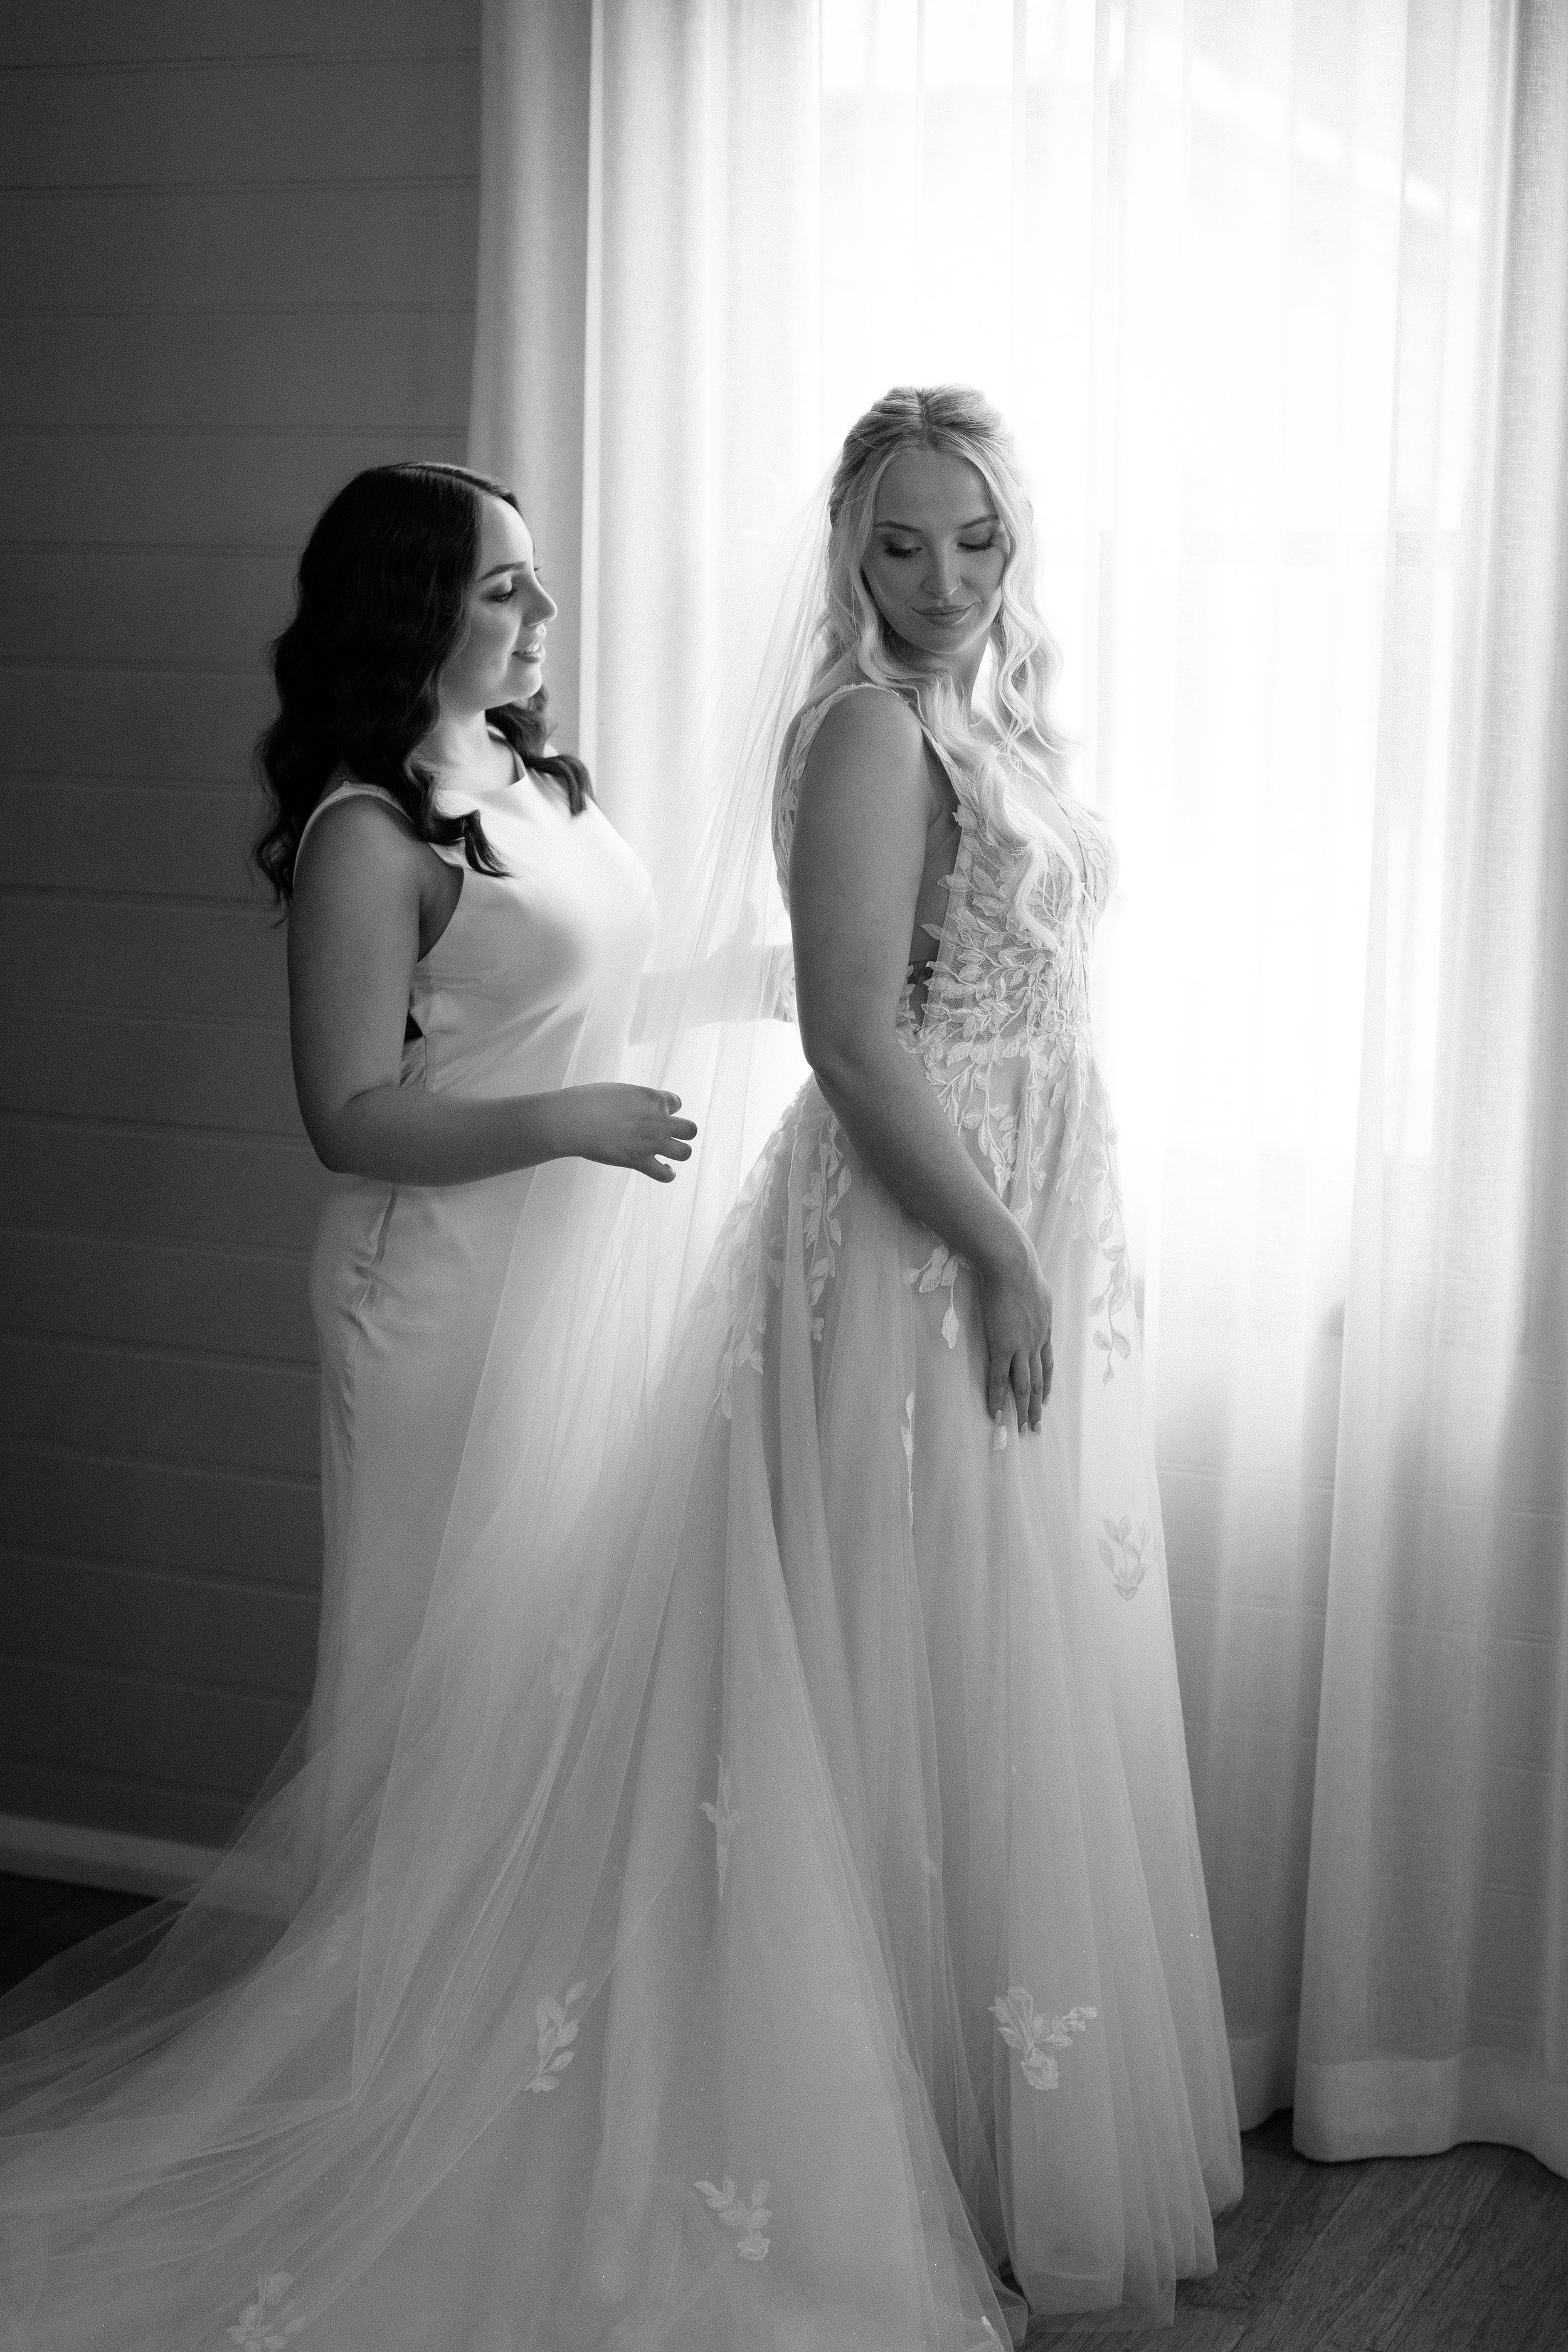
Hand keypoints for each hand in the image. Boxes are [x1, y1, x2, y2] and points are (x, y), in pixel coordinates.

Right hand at [563, 1085, 697, 1182]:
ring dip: (679, 1153)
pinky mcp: (639, 1161)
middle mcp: (659, 1120)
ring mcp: (652, 1142)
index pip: (677, 1103)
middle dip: (684, 1132)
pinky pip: (665, 1174)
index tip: (657, 1113)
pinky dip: (668, 1174)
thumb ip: (636, 1101)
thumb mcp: (620, 1091)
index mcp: (653, 1098)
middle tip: (670, 1135)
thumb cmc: (590, 1101)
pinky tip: (666, 1171)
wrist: (575, 1119)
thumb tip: (636, 1109)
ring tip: (670, 1154)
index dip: (669, 1109)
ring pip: (685, 1153)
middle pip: (690, 1129)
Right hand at [979, 1238, 1052, 1435]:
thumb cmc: (1021, 1269)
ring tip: (1024, 1429)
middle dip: (1037, 1405)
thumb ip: (1036, 1301)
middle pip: (1039, 1379)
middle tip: (1036, 1425)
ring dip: (1024, 1409)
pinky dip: (997, 1398)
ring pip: (1024, 1385)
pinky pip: (1000, 1378)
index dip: (1046, 1383)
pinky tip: (995, 1414)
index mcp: (1044, 1328)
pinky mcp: (1002, 1346)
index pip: (1047, 1363)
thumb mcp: (1037, 1288)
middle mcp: (1036, 1342)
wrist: (1012, 1266)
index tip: (1044, 1398)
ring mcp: (1021, 1346)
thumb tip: (1034, 1300)